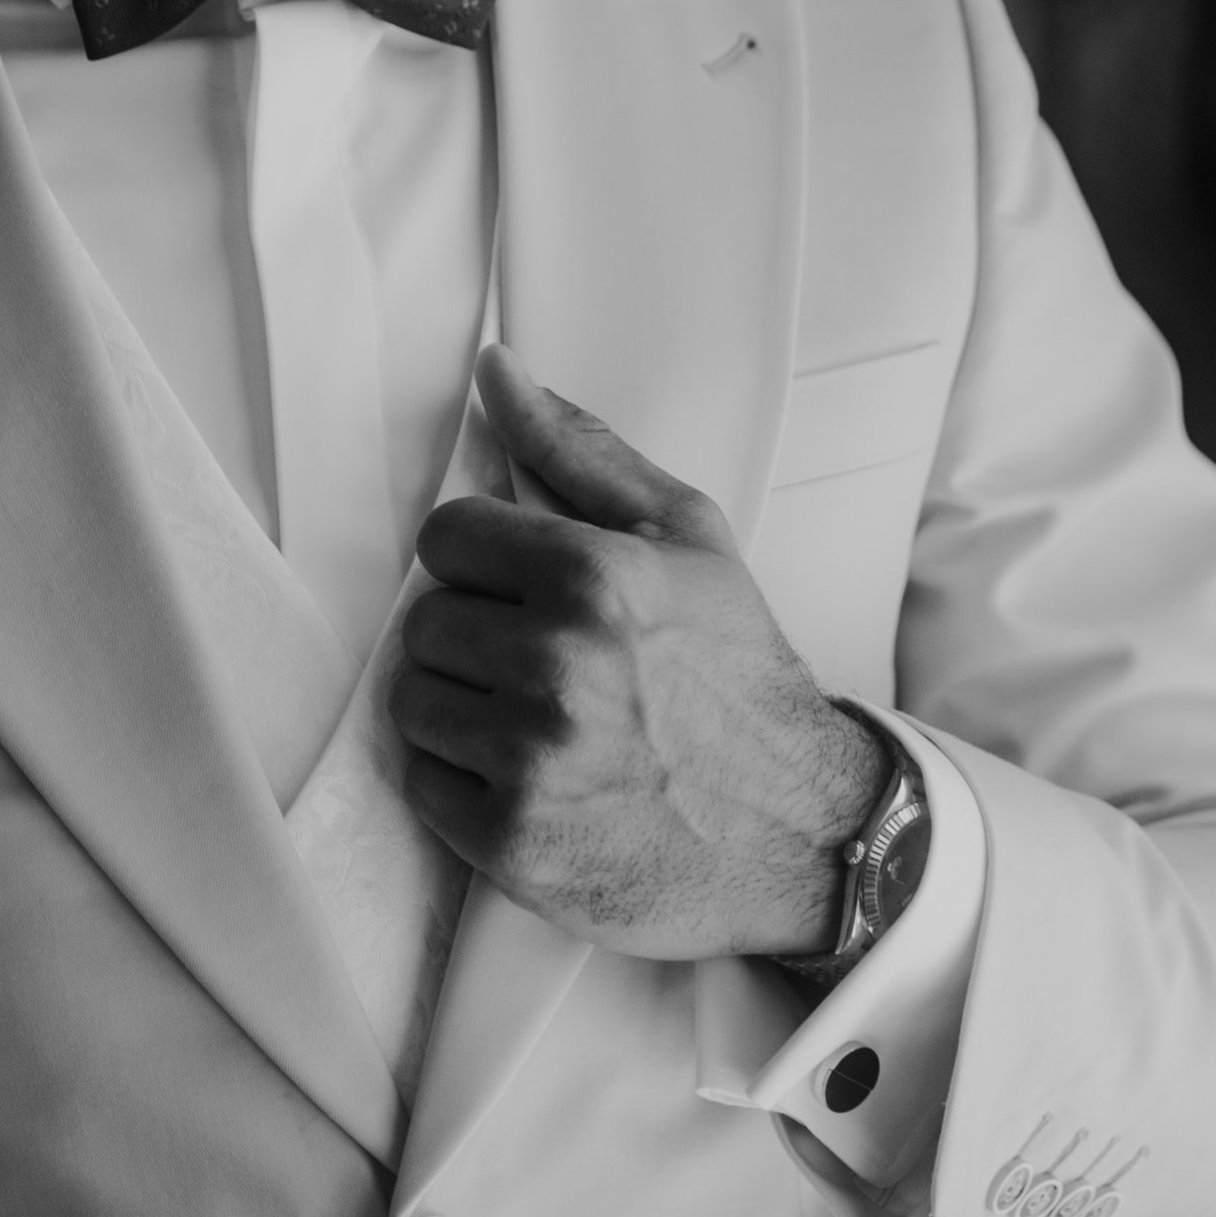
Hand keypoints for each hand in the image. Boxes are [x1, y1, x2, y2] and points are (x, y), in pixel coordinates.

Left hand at [391, 344, 885, 959]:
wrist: (802, 830)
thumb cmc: (738, 673)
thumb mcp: (685, 537)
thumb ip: (578, 450)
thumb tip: (496, 372)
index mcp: (593, 578)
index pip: (446, 537)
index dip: (483, 560)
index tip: (522, 588)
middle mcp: (555, 667)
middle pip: (424, 621)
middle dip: (473, 634)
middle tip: (540, 661)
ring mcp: (531, 762)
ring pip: (413, 700)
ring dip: (460, 706)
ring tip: (534, 718)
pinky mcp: (512, 844)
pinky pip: (424, 783)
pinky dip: (463, 781)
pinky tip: (530, 776)